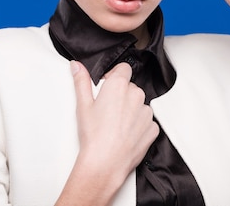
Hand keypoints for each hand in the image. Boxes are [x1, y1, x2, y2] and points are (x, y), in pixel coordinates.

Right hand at [71, 60, 158, 182]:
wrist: (105, 163)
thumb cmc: (93, 136)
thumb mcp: (83, 105)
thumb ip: (81, 81)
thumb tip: (77, 66)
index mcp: (119, 86)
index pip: (123, 68)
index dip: (114, 76)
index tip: (107, 86)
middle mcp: (136, 95)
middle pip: (130, 87)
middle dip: (121, 95)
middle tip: (107, 110)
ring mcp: (146, 112)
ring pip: (139, 105)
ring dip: (130, 110)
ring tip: (115, 125)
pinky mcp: (153, 128)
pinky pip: (146, 121)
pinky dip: (138, 125)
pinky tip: (125, 134)